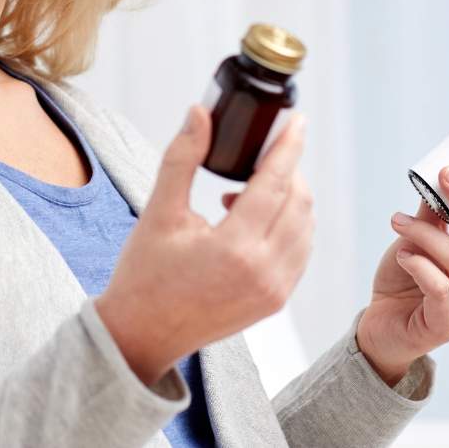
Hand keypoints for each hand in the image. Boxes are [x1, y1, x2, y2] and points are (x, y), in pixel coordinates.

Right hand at [95, 105, 313, 386]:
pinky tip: (255, 216)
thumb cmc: (145, 275)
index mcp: (234, 249)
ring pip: (305, 226)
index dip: (288, 147)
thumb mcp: (159, 211)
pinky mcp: (276, 301)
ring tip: (248, 187)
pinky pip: (300, 250)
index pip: (275, 184)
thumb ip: (182, 158)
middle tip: (263, 151)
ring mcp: (275, 290)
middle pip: (298, 202)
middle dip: (288, 169)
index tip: (296, 122)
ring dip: (290, 196)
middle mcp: (264, 272)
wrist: (143, 334)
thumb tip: (199, 113)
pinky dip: (290, 224)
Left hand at [356, 165, 448, 384]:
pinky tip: (401, 255)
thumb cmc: (406, 280)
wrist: (382, 325)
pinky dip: (419, 264)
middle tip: (446, 176)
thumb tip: (438, 177)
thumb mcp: (419, 241)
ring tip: (398, 220)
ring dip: (427, 233)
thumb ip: (433, 216)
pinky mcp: (446, 326)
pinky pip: (440, 287)